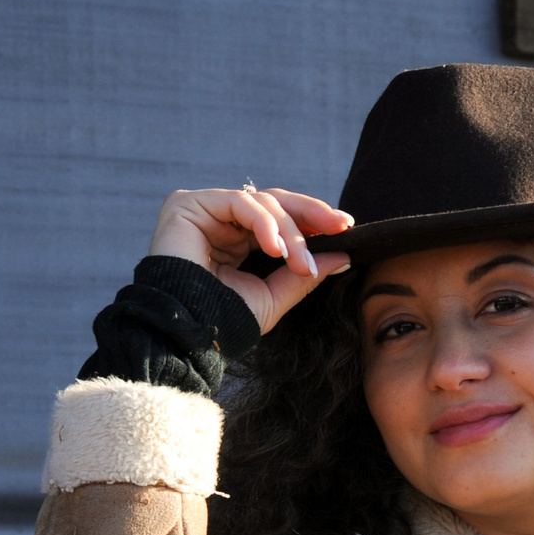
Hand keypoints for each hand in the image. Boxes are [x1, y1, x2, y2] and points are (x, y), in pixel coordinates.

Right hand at [149, 187, 352, 334]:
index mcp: (238, 240)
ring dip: (290, 233)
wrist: (187, 333)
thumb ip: (303, 277)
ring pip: (262, 203)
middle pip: (275, 202)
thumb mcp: (272, 297)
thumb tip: (343, 257)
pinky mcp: (189, 203)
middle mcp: (221, 221)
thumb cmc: (224, 320)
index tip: (346, 229)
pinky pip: (239, 202)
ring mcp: (204, 210)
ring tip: (301, 264)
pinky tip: (276, 248)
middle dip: (311, 213)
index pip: (280, 219)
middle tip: (340, 227)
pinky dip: (264, 223)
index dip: (312, 221)